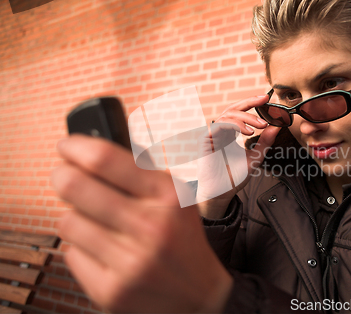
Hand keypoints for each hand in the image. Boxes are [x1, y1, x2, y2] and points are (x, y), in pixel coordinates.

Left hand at [51, 134, 232, 312]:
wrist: (198, 294)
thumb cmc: (181, 238)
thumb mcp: (176, 197)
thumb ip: (139, 173)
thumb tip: (87, 153)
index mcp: (168, 196)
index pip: (105, 159)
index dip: (75, 146)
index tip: (66, 146)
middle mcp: (151, 227)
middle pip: (75, 186)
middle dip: (62, 175)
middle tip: (64, 175)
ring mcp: (129, 262)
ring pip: (68, 221)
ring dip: (75, 215)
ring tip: (93, 220)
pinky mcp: (111, 290)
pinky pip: (71, 254)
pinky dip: (81, 247)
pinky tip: (101, 249)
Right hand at [196, 95, 280, 218]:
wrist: (221, 193)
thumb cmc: (234, 177)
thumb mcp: (255, 156)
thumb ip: (265, 142)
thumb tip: (278, 126)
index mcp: (229, 133)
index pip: (239, 112)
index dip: (252, 102)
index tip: (267, 98)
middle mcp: (220, 131)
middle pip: (232, 108)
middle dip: (249, 102)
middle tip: (265, 100)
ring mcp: (212, 134)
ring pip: (227, 114)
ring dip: (246, 117)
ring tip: (260, 125)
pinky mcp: (206, 140)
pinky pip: (219, 124)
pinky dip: (235, 125)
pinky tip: (247, 132)